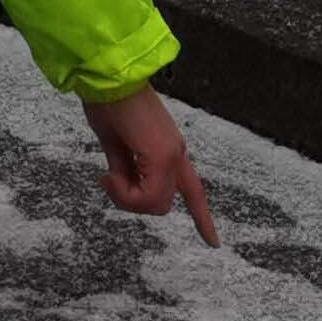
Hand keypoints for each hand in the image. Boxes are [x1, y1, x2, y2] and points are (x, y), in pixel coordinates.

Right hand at [81, 87, 219, 245]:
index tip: (215, 243)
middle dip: (131, 201)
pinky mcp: (161, 155)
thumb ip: (124, 167)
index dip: (203, 218)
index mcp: (168, 150)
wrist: (106, 77)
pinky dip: (124, 193)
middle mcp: (176, 154)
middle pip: (161, 204)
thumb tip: (122, 186)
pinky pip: (146, 195)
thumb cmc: (107, 103)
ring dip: (126, 197)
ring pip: (154, 204)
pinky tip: (108, 173)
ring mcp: (171, 154)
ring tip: (107, 172)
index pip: (193, 191)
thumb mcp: (114, 144)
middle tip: (108, 177)